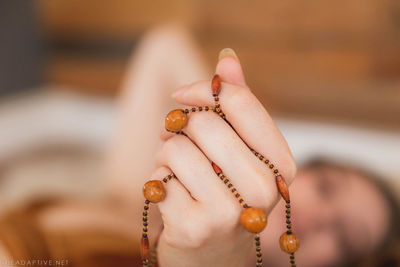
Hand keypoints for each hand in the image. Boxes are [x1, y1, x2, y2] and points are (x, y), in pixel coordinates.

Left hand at [153, 51, 296, 266]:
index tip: (183, 94)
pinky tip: (172, 195)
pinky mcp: (194, 227)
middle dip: (182, 127)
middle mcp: (263, 188)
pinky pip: (159, 175)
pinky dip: (159, 178)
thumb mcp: (239, 150)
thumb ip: (236, 104)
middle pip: (203, 122)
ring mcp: (230, 211)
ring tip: (179, 172)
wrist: (212, 256)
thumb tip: (227, 57)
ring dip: (168, 155)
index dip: (204, 90)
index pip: (239, 102)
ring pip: (176, 147)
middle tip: (179, 140)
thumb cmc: (225, 193)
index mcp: (280, 164)